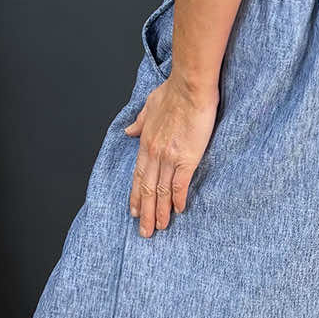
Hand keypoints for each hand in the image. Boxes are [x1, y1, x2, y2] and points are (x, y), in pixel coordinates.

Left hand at [125, 73, 220, 236]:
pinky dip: (178, 200)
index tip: (134, 211)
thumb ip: (139, 121)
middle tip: (144, 231)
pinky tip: (179, 211)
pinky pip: (179, 185)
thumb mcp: (149, 105)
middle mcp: (154, 153)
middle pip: (146, 189)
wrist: (190, 86)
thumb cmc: (173, 91)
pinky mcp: (186, 158)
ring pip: (161, 191)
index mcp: (146, 142)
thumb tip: (128, 131)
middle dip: (145, 212)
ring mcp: (169, 157)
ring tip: (160, 228)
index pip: (138, 176)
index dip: (135, 196)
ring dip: (160, 212)